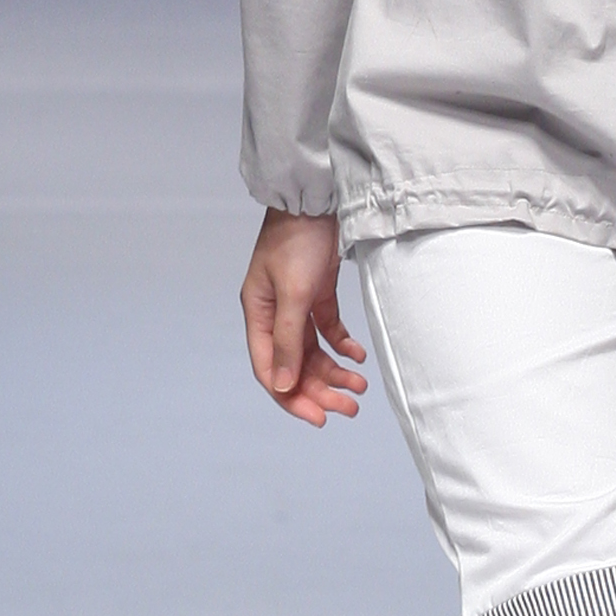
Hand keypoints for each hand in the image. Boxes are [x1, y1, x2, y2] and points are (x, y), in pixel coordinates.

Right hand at [241, 208, 367, 425]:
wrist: (319, 197)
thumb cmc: (298, 239)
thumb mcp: (293, 292)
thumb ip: (287, 340)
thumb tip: (282, 385)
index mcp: (257, 314)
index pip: (268, 369)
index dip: (291, 397)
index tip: (318, 418)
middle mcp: (273, 314)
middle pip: (294, 365)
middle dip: (319, 389)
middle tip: (349, 409)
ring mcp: (295, 305)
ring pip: (313, 352)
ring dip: (334, 372)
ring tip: (359, 387)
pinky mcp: (317, 294)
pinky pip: (328, 330)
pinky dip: (342, 345)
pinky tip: (357, 356)